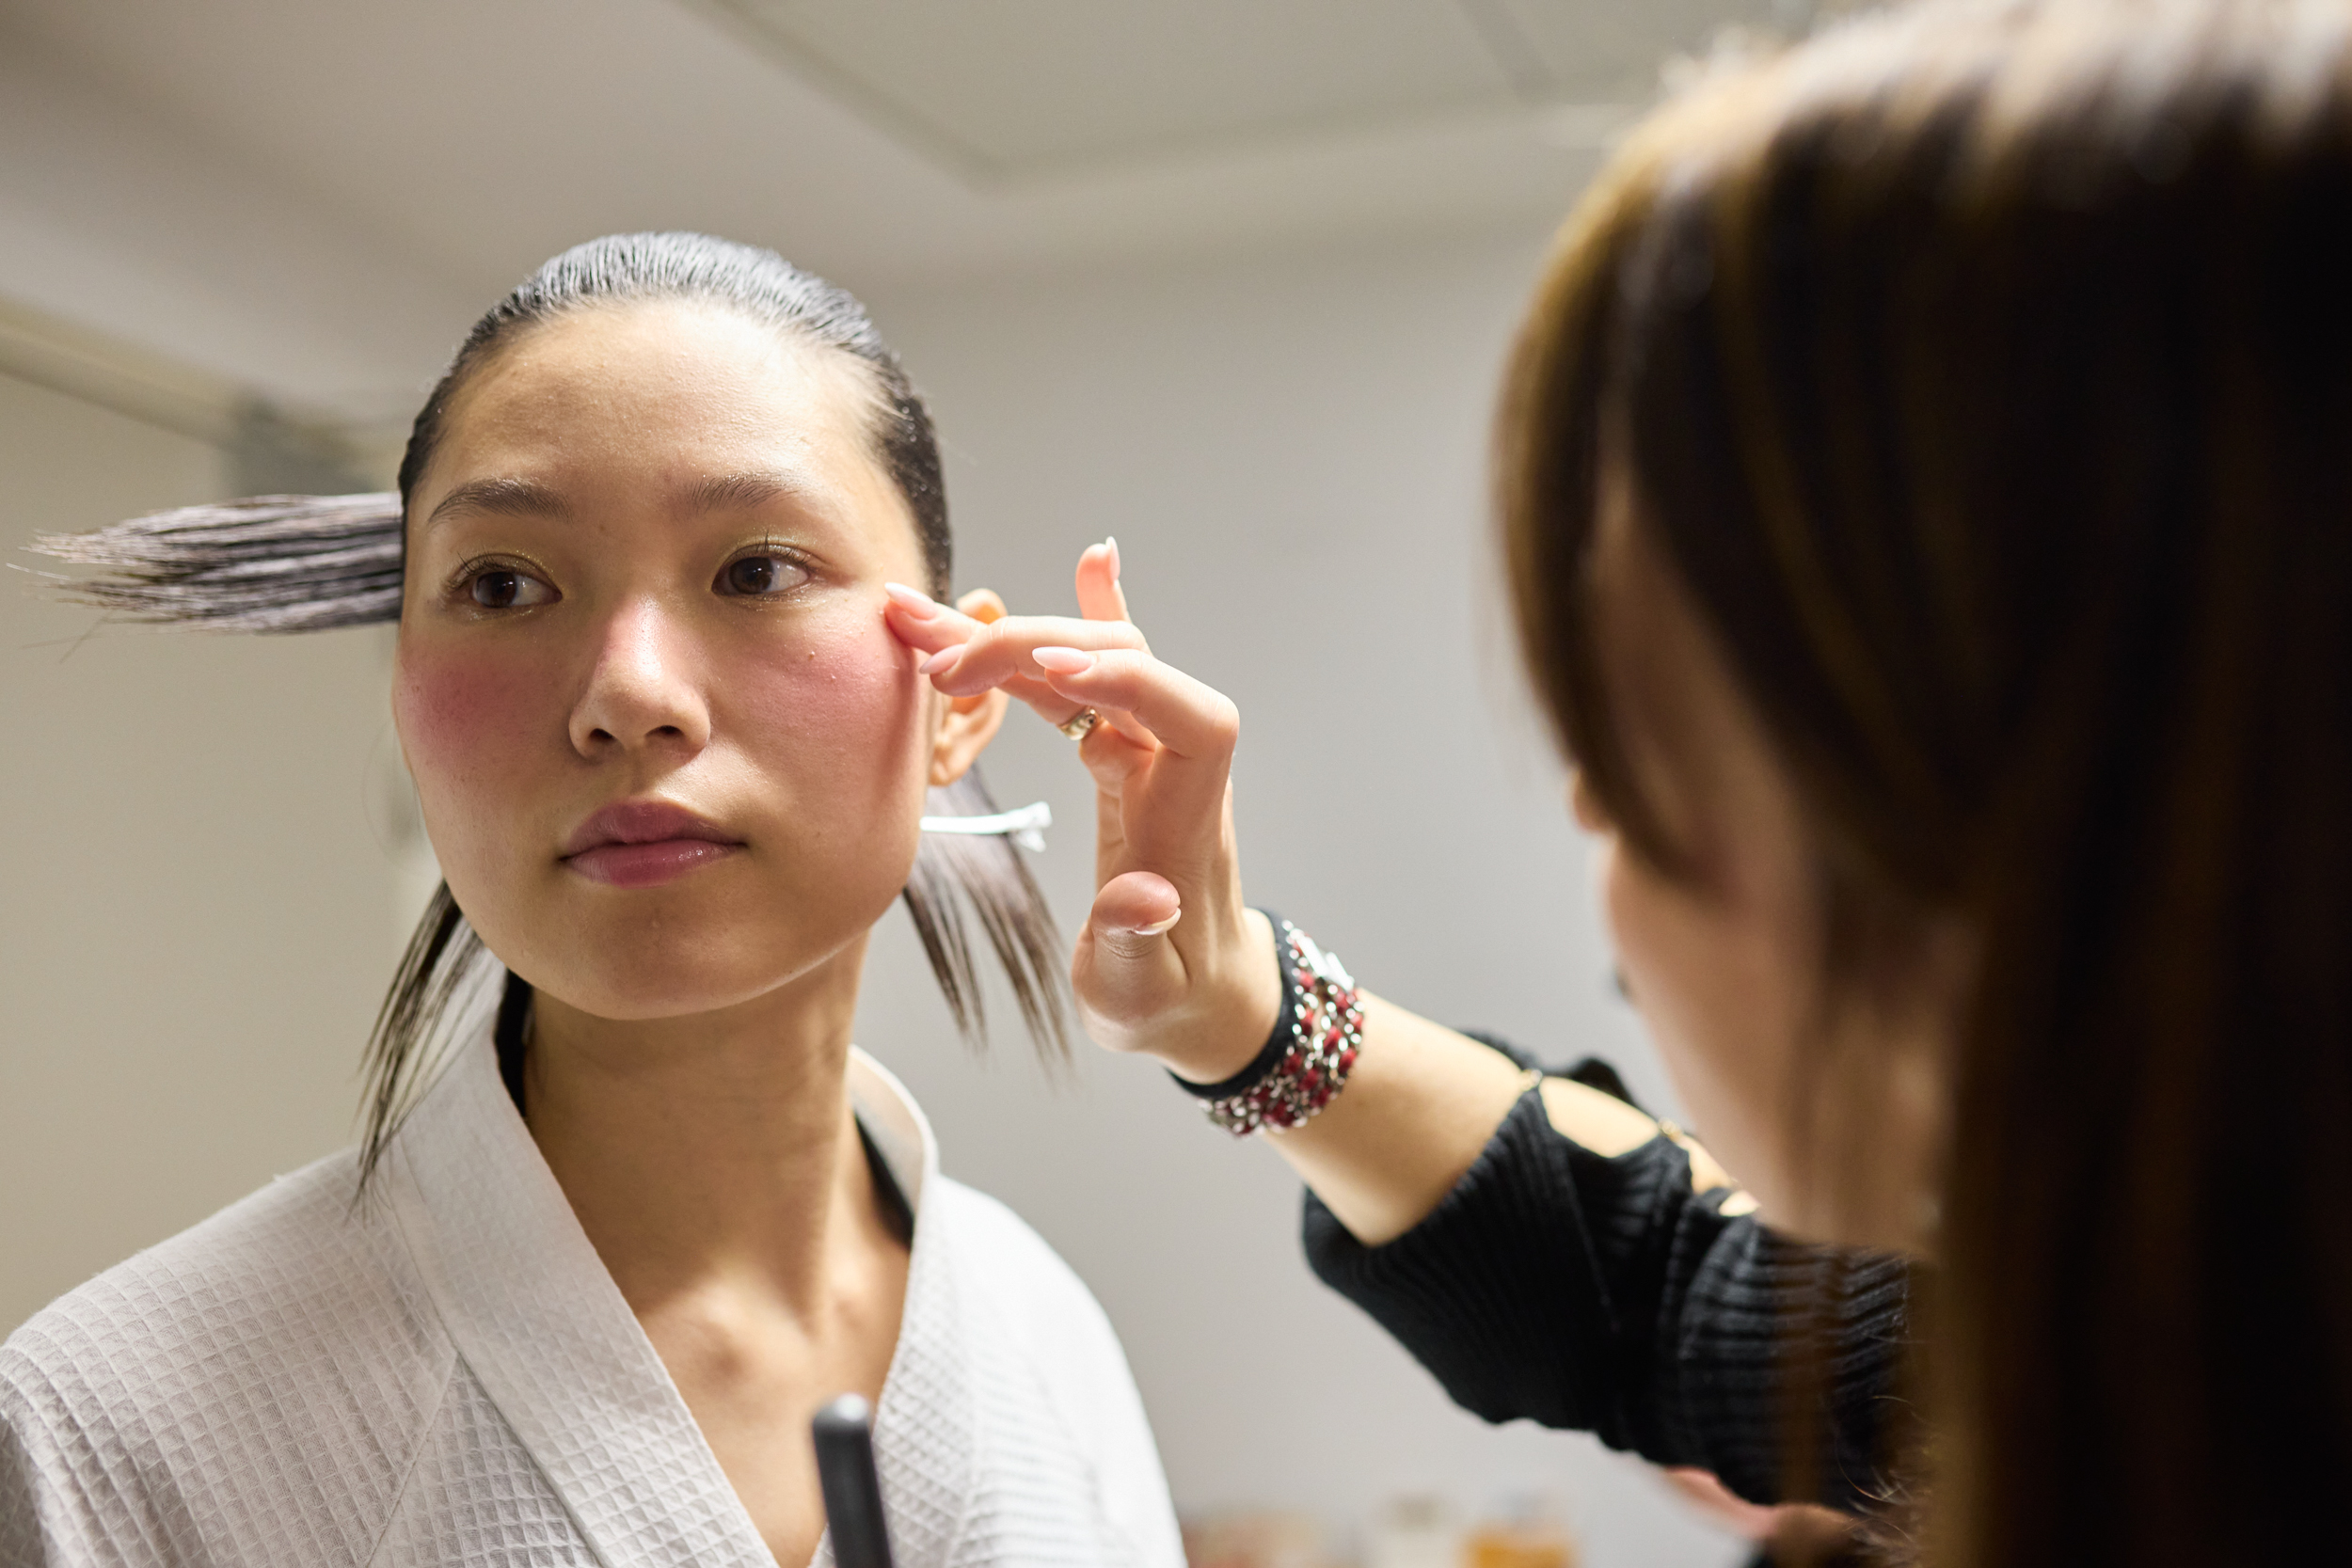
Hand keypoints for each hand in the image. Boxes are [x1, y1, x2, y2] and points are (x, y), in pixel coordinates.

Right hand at [883, 542, 1281, 1080]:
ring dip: (1014, 635)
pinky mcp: (1123, 756)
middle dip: (1033, 648)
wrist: (1197, 996)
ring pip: (1091, 663)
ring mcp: (1148, 754)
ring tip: (918, 616)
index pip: (1185, 719)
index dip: (1131, 682)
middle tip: (936, 662)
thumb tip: (1145, 896)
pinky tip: (1093, 560)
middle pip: (1124, 667)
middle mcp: (1174, 767)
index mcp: (1188, 817)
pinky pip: (1107, 674)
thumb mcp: (1140, 996)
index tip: (1058, 676)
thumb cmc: (1168, 999)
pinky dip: (1095, 616)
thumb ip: (1136, 946)